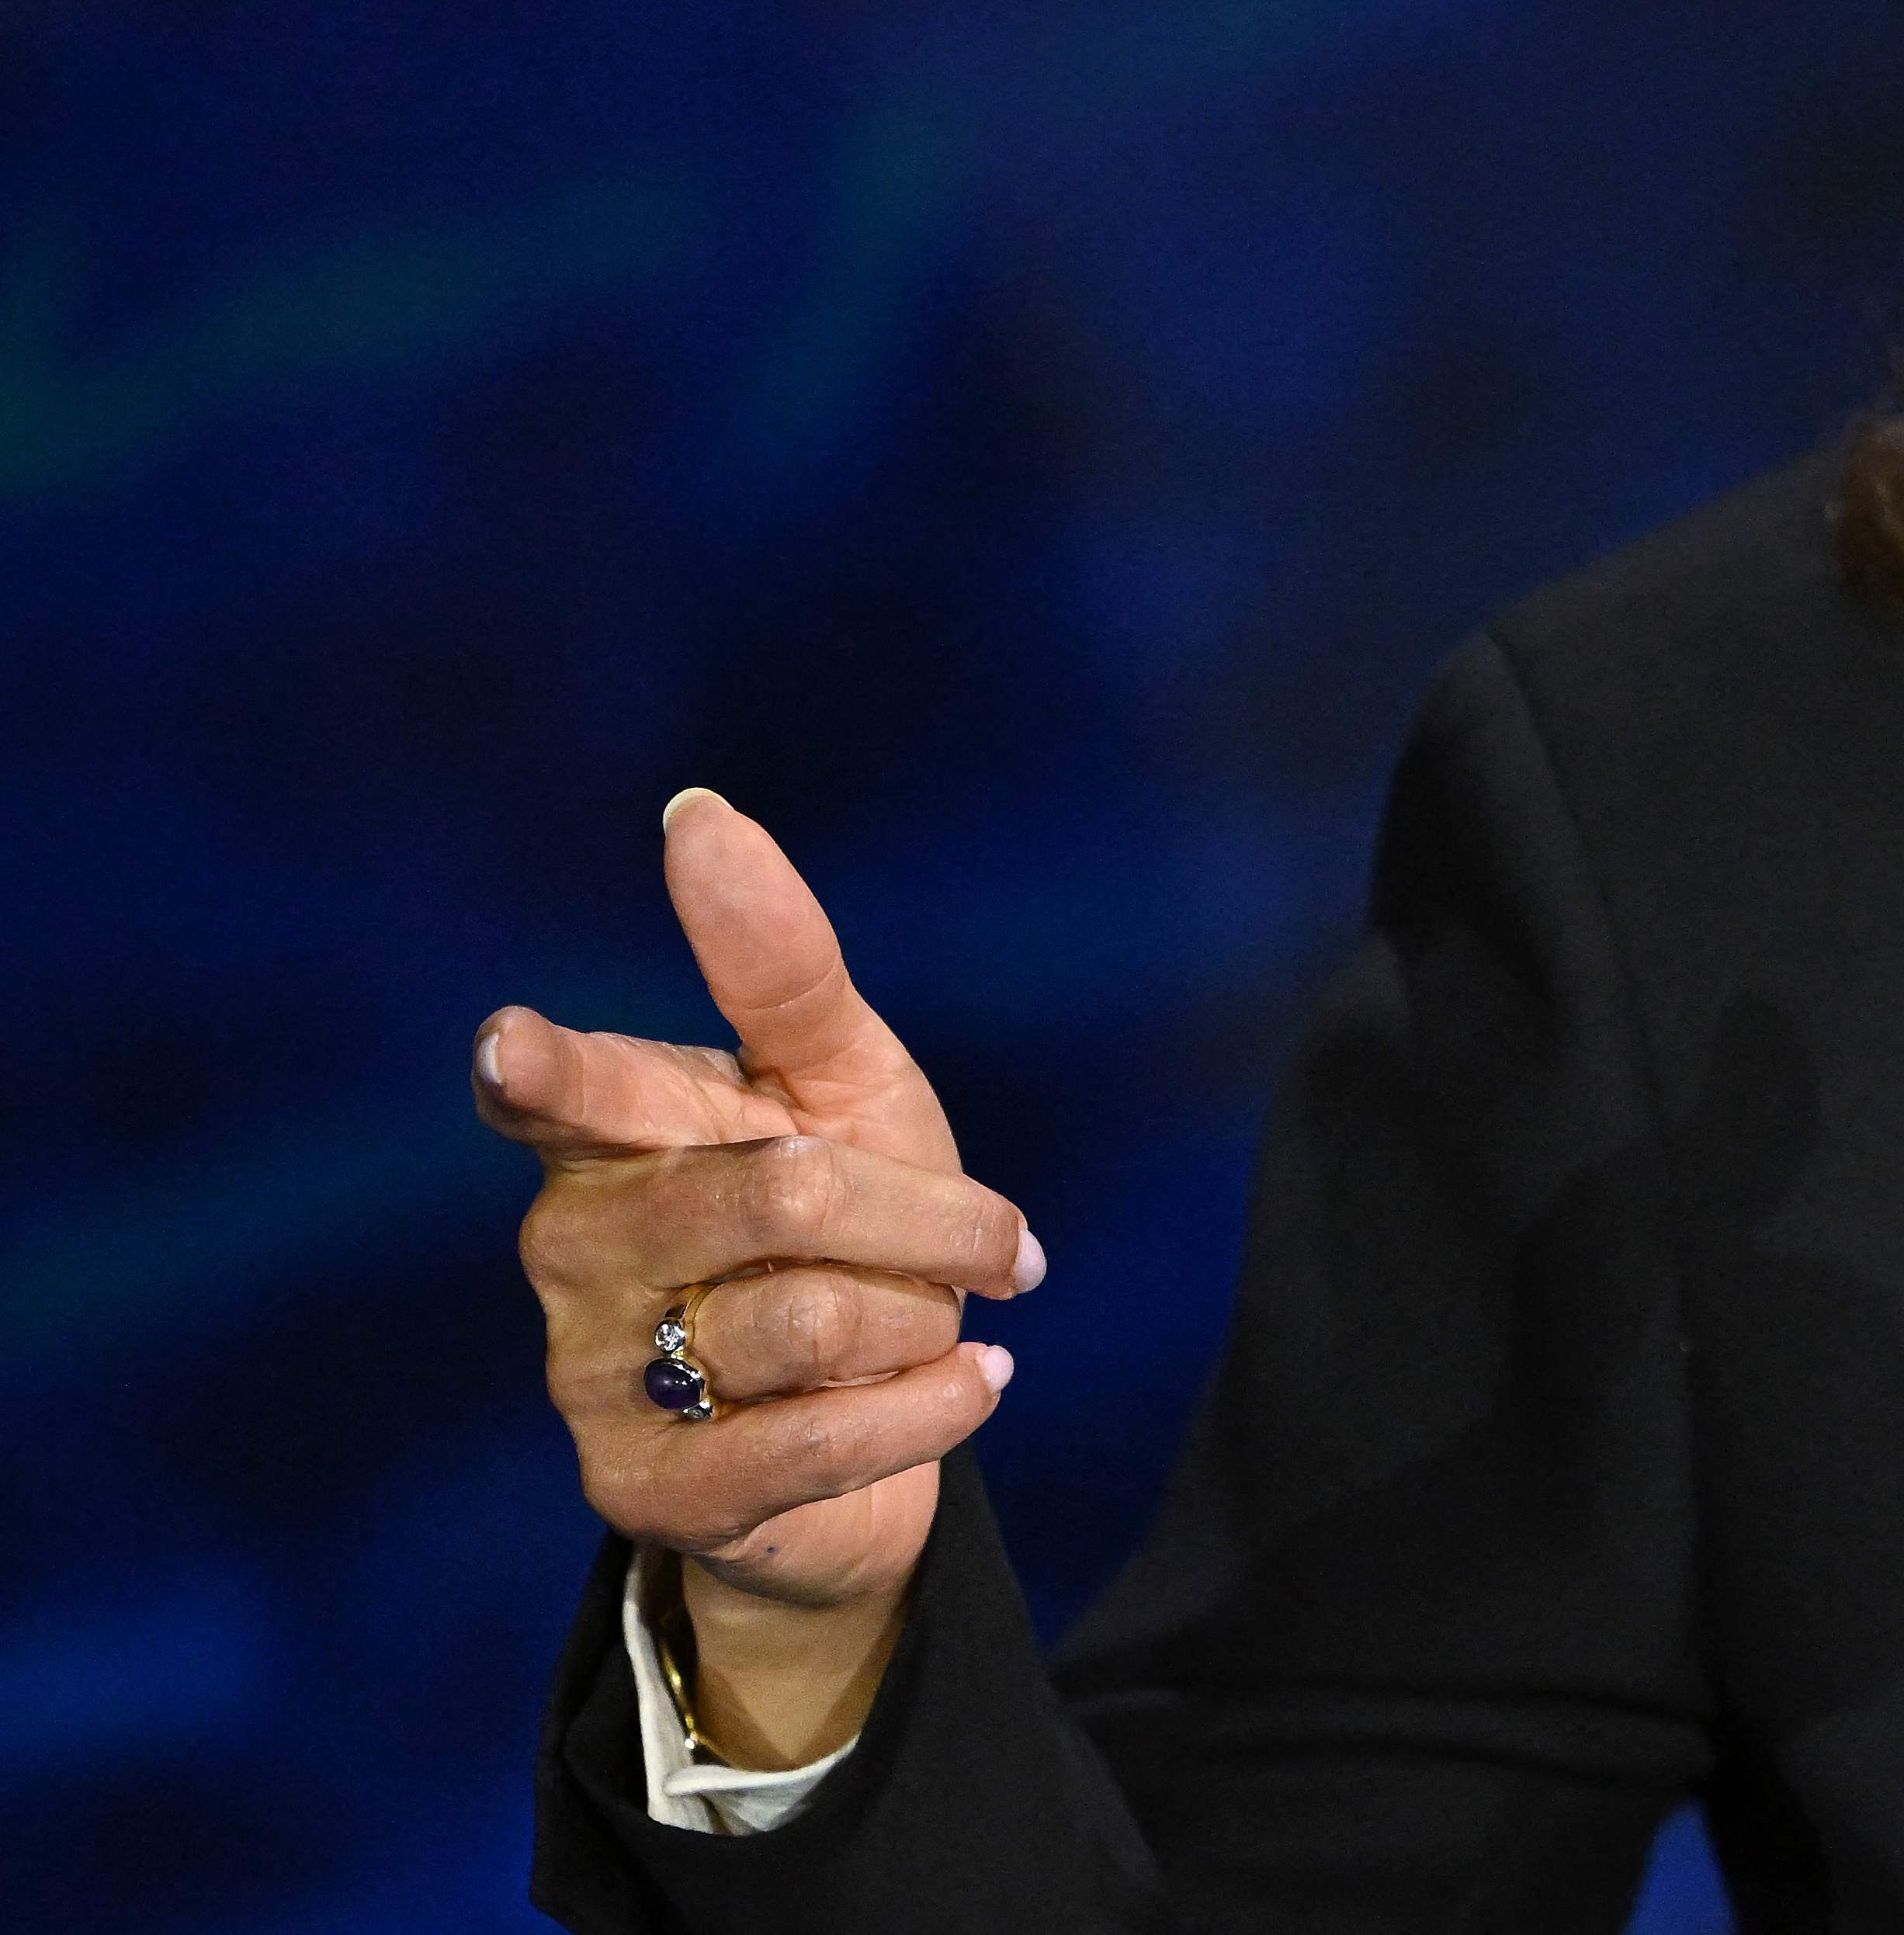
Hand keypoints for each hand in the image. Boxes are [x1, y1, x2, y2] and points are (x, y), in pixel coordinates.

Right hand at [479, 788, 1040, 1757]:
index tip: (512, 1044)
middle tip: (989, 1241)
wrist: (874, 1428)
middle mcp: (577, 1247)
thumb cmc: (852, 1227)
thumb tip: (699, 812)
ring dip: (921, 1313)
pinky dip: (931, 1405)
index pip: (571, 1090)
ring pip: (809, 1313)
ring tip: (928, 1321)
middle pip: (782, 1192)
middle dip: (926, 1215)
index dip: (549, 1068)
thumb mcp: (845, 1087)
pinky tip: (970, 1384)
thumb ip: (779, 967)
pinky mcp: (646, 1493)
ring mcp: (592, 1375)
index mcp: (612, 1134)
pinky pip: (817, 1437)